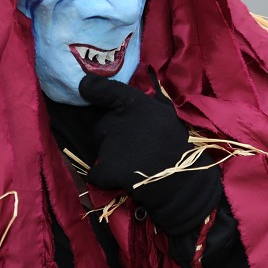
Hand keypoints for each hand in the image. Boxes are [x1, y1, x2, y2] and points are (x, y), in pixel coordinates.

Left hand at [78, 74, 191, 192]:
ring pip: (100, 149)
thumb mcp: (167, 116)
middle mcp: (119, 120)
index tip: (84, 87)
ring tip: (133, 165)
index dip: (94, 87)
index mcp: (137, 105)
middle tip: (133, 148)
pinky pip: (96, 173)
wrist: (183, 180)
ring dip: (110, 157)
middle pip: (102, 126)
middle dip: (111, 136)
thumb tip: (131, 99)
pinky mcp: (106, 168)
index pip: (109, 89)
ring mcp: (110, 145)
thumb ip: (147, 106)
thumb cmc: (179, 147)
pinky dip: (104, 178)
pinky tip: (122, 180)